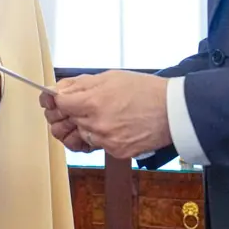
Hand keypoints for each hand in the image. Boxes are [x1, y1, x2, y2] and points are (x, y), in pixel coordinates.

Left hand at [42, 71, 170, 158]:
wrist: (172, 111)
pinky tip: (115, 125)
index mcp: (92, 101)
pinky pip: (98, 145)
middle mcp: (96, 124)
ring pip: (81, 135)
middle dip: (69, 114)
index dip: (56, 100)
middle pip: (67, 122)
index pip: (59, 104)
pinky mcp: (116, 152)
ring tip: (103, 115)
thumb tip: (58, 89)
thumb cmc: (145, 90)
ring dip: (86, 126)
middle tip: (80, 107)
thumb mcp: (110, 77)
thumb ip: (80, 84)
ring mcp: (106, 140)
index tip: (57, 99)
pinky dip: (102, 136)